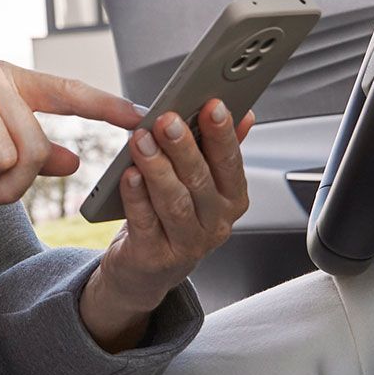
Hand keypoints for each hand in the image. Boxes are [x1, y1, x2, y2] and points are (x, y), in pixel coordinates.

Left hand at [91, 98, 254, 321]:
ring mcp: (187, 244)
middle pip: (201, 181)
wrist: (146, 270)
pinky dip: (136, 196)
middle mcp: (215, 223)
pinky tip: (128, 174)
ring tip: (141, 139)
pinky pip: (145, 222)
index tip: (212, 104)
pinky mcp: (155, 256)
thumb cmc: (173, 217)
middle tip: (167, 119)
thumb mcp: (202, 184)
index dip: (222, 134)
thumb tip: (245, 113)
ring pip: (174, 201)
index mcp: (231, 199)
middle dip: (184, 147)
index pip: (231, 162)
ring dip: (157, 168)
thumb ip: (220, 149)